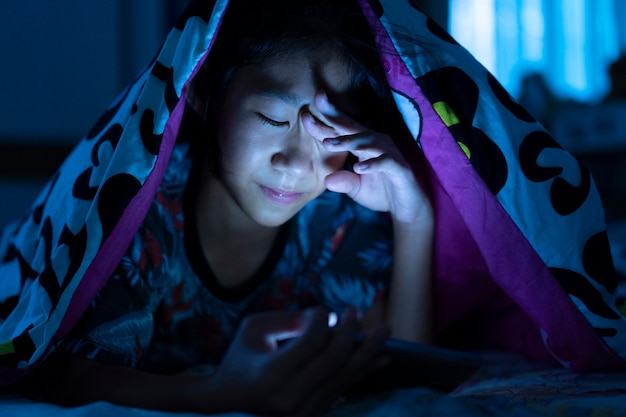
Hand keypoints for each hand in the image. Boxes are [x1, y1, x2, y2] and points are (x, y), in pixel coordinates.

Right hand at [202, 307, 388, 416]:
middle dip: (351, 331)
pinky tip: (382, 358)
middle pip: (336, 359)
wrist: (228, 405)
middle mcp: (292, 397)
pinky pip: (344, 389)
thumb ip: (287, 319)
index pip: (313, 340)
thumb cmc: (240, 361)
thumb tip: (325, 318)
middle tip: (358, 311)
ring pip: (345, 375)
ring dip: (368, 350)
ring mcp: (305, 410)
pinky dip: (364, 371)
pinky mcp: (314, 414)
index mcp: (273, 375)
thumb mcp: (254, 331)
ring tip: (386, 331)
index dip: (322, 319)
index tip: (322, 311)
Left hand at [304, 91, 431, 227]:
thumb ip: (343, 182)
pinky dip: (372, 164)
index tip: (305, 115)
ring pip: (369, 142)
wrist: (407, 208)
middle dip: (336, 116)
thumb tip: (327, 180)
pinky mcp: (400, 168)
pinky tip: (358, 167)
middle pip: (354, 127)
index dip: (326, 121)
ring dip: (349, 141)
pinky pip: (386, 162)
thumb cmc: (382, 193)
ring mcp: (390, 154)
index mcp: (364, 146)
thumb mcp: (356, 188)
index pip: (343, 130)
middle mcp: (377, 144)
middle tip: (317, 105)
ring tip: (330, 144)